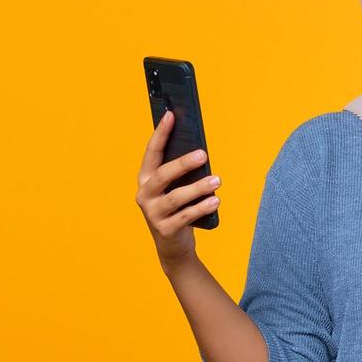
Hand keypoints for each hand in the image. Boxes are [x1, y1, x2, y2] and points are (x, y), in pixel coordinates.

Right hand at [136, 109, 221, 267]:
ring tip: (217, 181)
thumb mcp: (177, 188)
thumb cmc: (178, 208)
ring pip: (176, 197)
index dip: (161, 133)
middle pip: (162, 175)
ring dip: (198, 188)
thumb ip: (182, 172)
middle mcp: (145, 194)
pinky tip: (215, 201)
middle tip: (204, 154)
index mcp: (146, 178)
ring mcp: (153, 213)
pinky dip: (202, 207)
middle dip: (183, 163)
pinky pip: (185, 216)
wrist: (173, 246)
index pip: (152, 152)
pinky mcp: (165, 230)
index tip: (171, 115)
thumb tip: (200, 151)